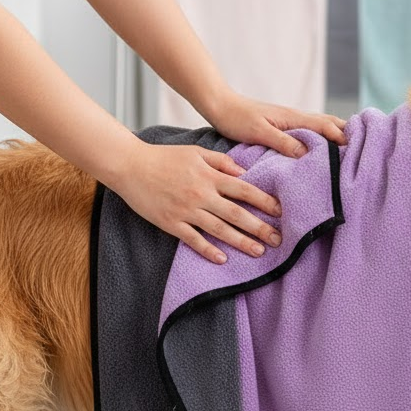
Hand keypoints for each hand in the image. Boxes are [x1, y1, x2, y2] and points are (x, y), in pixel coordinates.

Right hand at [112, 140, 284, 264]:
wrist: (130, 166)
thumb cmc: (164, 157)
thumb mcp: (195, 151)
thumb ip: (221, 161)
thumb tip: (244, 172)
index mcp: (209, 176)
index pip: (244, 189)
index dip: (264, 201)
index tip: (281, 211)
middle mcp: (201, 194)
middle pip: (236, 213)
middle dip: (260, 227)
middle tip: (279, 239)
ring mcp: (186, 211)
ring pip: (219, 230)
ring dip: (241, 242)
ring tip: (259, 252)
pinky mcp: (171, 223)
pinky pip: (193, 240)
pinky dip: (208, 250)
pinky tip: (223, 259)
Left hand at [206, 90, 346, 157]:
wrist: (220, 105)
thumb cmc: (237, 119)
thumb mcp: (259, 133)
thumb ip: (283, 142)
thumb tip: (308, 152)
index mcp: (293, 118)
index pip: (326, 126)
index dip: (343, 136)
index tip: (360, 148)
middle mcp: (296, 117)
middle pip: (329, 123)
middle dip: (348, 132)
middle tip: (366, 146)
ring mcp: (291, 120)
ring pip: (322, 125)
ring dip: (338, 133)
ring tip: (353, 146)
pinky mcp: (285, 125)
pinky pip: (311, 130)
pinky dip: (324, 135)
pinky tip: (326, 145)